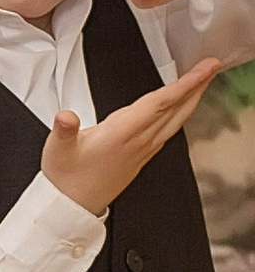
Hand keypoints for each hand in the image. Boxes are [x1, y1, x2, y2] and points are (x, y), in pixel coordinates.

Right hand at [40, 58, 220, 214]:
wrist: (72, 205)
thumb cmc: (66, 177)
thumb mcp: (57, 150)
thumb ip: (63, 130)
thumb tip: (66, 116)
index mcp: (122, 135)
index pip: (160, 104)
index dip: (184, 85)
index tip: (203, 70)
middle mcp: (138, 141)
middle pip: (175, 109)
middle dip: (197, 86)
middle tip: (212, 67)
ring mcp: (143, 149)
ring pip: (175, 119)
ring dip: (192, 99)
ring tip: (203, 82)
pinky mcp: (142, 155)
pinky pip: (169, 129)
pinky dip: (180, 114)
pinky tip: (180, 111)